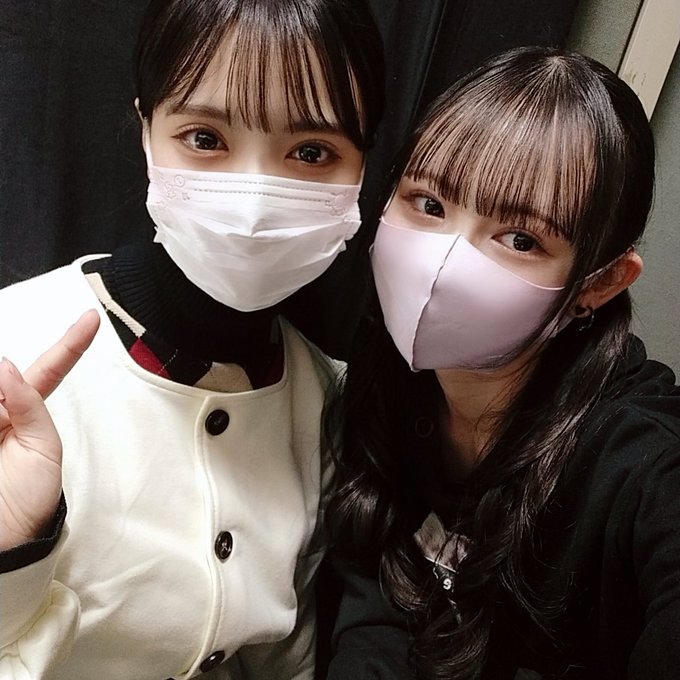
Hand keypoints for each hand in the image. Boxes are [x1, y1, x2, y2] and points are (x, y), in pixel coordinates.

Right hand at [0, 309, 99, 549]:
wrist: (0, 540)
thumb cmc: (27, 500)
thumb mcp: (44, 451)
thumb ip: (30, 407)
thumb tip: (4, 367)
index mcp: (26, 412)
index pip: (51, 368)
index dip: (72, 343)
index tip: (93, 316)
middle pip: (3, 375)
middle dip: (5, 384)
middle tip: (3, 421)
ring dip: (0, 404)